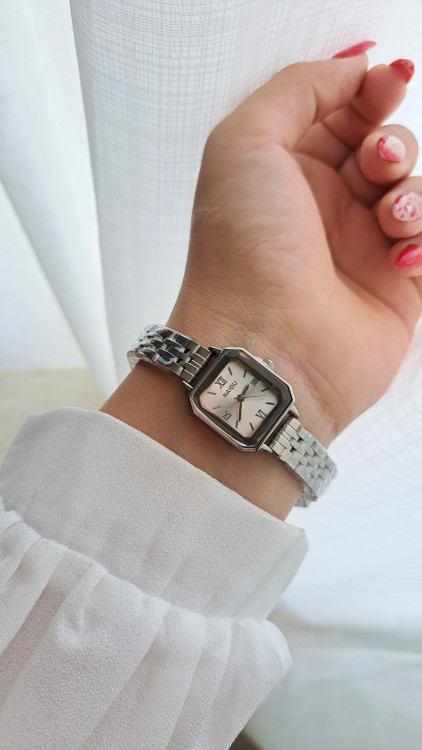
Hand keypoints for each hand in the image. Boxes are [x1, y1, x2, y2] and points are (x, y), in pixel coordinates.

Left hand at [168, 53, 420, 443]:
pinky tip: (398, 260)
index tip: (387, 83)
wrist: (266, 346)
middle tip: (375, 162)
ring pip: (415, 191)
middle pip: (384, 147)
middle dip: (391, 142)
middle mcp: (322, 208)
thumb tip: (355, 71)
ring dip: (411, 193)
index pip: (342, 114)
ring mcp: (359, 248)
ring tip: (388, 218)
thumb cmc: (242, 250)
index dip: (371, 92)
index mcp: (284, 172)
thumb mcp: (244, 141)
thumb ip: (298, 88)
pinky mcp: (394, 288)